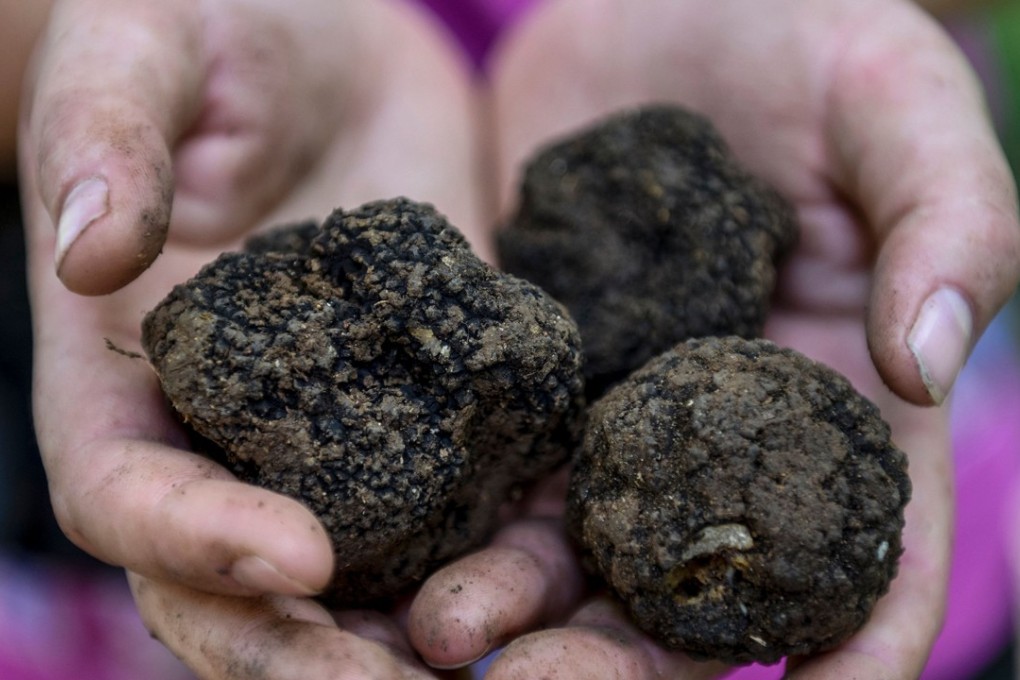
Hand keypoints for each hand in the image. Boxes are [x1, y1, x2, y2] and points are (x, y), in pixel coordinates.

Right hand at [20, 0, 485, 675]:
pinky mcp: (441, 402)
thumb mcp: (142, 48)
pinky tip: (581, 581)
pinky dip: (520, 552)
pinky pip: (474, 497)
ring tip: (519, 670)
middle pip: (243, 585)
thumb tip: (87, 248)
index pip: (128, 492)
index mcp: (127, 373)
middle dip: (312, 655)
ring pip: (370, 572)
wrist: (320, 39)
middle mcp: (233, 431)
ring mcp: (346, 429)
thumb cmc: (206, 28)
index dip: (194, 542)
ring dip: (431, 634)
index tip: (296, 557)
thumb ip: (106, 137)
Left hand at [407, 0, 1016, 676]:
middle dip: (639, 658)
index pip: (871, 542)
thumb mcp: (895, 100)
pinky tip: (405, 550)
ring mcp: (619, 398)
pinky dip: (462, 513)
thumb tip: (932, 357)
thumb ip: (945, 218)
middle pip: (699, 575)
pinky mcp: (530, 363)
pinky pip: (497, 456)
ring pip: (580, 538)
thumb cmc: (800, 29)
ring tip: (448, 637)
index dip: (866, 636)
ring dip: (523, 605)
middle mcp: (724, 420)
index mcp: (836, 385)